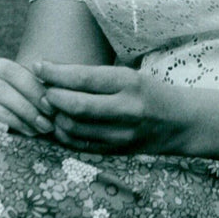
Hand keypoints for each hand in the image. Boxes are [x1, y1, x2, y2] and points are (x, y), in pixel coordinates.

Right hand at [0, 54, 55, 136]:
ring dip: (13, 118)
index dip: (33, 88)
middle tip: (46, 124)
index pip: (11, 70)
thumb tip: (59, 88)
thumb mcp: (14, 95)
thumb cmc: (0, 110)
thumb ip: (31, 88)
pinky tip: (4, 130)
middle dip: (26, 107)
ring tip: (33, 131)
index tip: (52, 106)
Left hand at [34, 60, 186, 153]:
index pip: (84, 77)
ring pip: (73, 128)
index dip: (56, 73)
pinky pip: (79, 145)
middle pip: (75, 105)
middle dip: (52, 96)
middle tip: (42, 89)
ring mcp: (121, 134)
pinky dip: (63, 135)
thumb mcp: (130, 75)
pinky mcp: (116, 152)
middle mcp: (126, 109)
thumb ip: (96, 77)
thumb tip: (55, 73)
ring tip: (50, 106)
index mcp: (130, 83)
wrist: (179, 122)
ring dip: (55, 117)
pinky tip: (60, 123)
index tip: (38, 65)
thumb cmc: (149, 92)